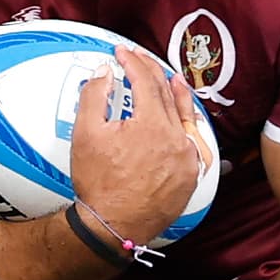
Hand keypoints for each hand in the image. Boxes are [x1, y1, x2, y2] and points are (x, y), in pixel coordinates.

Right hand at [67, 46, 210, 243]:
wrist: (114, 225)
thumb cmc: (99, 184)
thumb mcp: (86, 135)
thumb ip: (94, 96)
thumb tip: (105, 71)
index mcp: (152, 124)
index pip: (146, 82)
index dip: (133, 63)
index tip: (121, 54)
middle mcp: (176, 138)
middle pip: (166, 95)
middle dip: (152, 73)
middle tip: (139, 60)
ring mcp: (187, 158)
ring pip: (184, 117)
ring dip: (177, 95)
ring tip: (173, 79)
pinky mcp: (190, 174)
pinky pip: (193, 141)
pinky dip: (187, 125)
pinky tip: (184, 119)